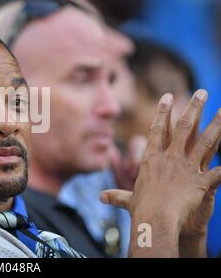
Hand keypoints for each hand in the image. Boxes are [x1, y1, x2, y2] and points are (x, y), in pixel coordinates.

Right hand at [100, 90, 220, 256]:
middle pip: (184, 128)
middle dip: (194, 108)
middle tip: (202, 92)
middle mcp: (170, 158)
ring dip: (216, 125)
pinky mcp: (201, 182)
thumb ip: (117, 196)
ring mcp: (187, 168)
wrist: (154, 220)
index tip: (168, 96)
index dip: (163, 112)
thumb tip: (102, 197)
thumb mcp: (128, 201)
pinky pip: (219, 172)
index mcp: (152, 159)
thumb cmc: (140, 210)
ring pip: (205, 141)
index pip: (158, 129)